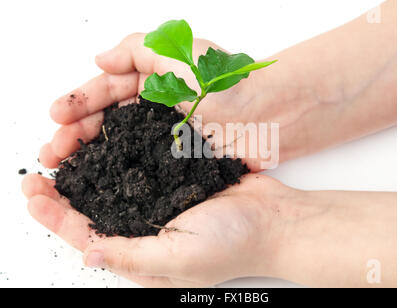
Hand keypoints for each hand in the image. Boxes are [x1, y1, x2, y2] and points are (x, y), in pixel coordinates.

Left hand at [22, 173, 292, 286]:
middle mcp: (147, 230)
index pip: (88, 236)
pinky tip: (107, 142)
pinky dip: (121, 156)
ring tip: (65, 151)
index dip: (56, 217)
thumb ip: (133, 256)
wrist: (276, 220)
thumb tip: (88, 255)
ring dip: (88, 171)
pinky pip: (141, 168)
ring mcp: (162, 204)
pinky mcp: (176, 181)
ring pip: (115, 186)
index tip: (33, 194)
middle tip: (38, 172)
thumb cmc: (235, 244)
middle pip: (95, 211)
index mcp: (143, 255)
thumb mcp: (180, 259)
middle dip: (64, 193)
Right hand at [40, 33, 281, 171]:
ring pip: (121, 146)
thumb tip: (100, 59)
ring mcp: (168, 137)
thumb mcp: (178, 54)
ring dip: (92, 155)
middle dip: (78, 132)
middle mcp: (159, 109)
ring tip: (65, 166)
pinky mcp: (179, 162)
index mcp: (157, 80)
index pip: (110, 89)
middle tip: (53, 150)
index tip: (57, 116)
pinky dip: (120, 173)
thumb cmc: (226, 85)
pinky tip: (100, 181)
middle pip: (110, 120)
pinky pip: (144, 166)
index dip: (81, 101)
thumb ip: (137, 51)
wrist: (269, 117)